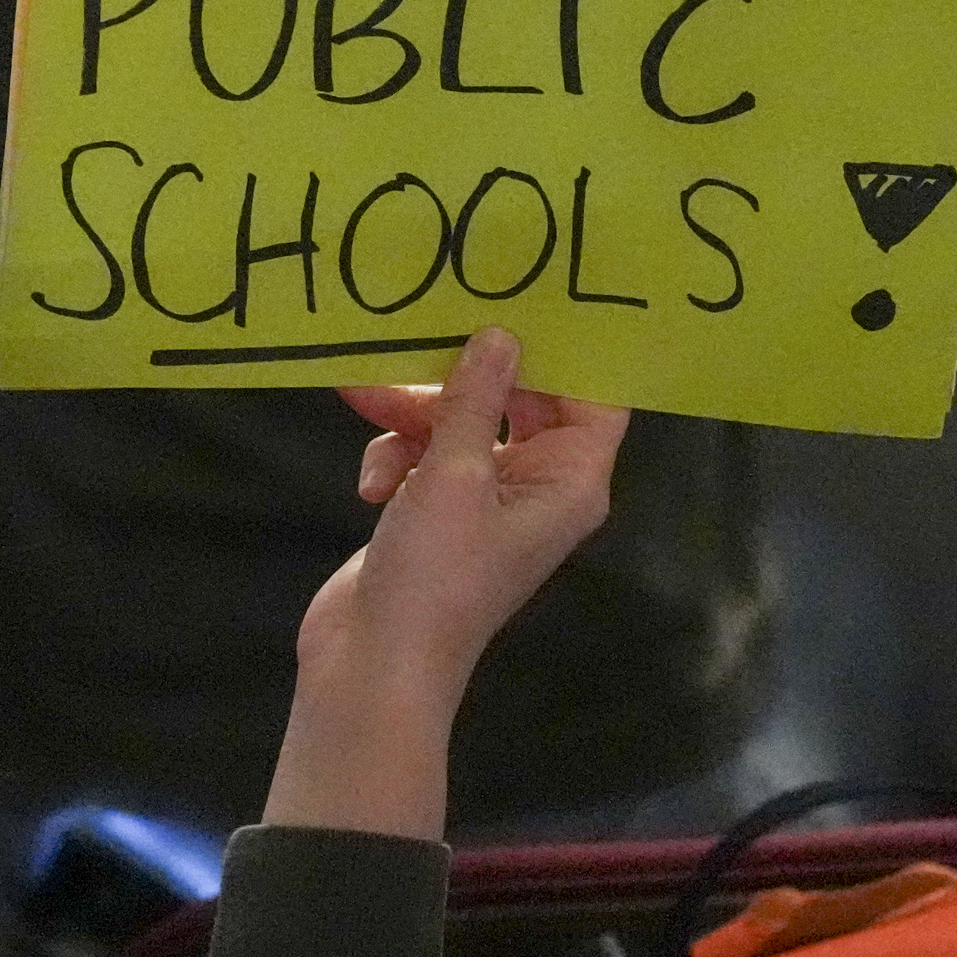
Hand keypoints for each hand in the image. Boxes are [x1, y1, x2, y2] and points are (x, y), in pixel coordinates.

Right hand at [256, 328, 626, 838]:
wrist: (375, 662)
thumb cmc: (437, 572)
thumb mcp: (454, 473)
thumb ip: (476, 397)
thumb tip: (502, 334)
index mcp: (570, 479)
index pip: (594, 396)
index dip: (569, 348)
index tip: (531, 294)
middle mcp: (539, 484)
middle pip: (518, 397)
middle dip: (464, 372)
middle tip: (424, 329)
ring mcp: (486, 498)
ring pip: (461, 420)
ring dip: (413, 414)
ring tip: (362, 398)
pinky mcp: (438, 509)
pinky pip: (426, 453)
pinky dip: (395, 455)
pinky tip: (370, 484)